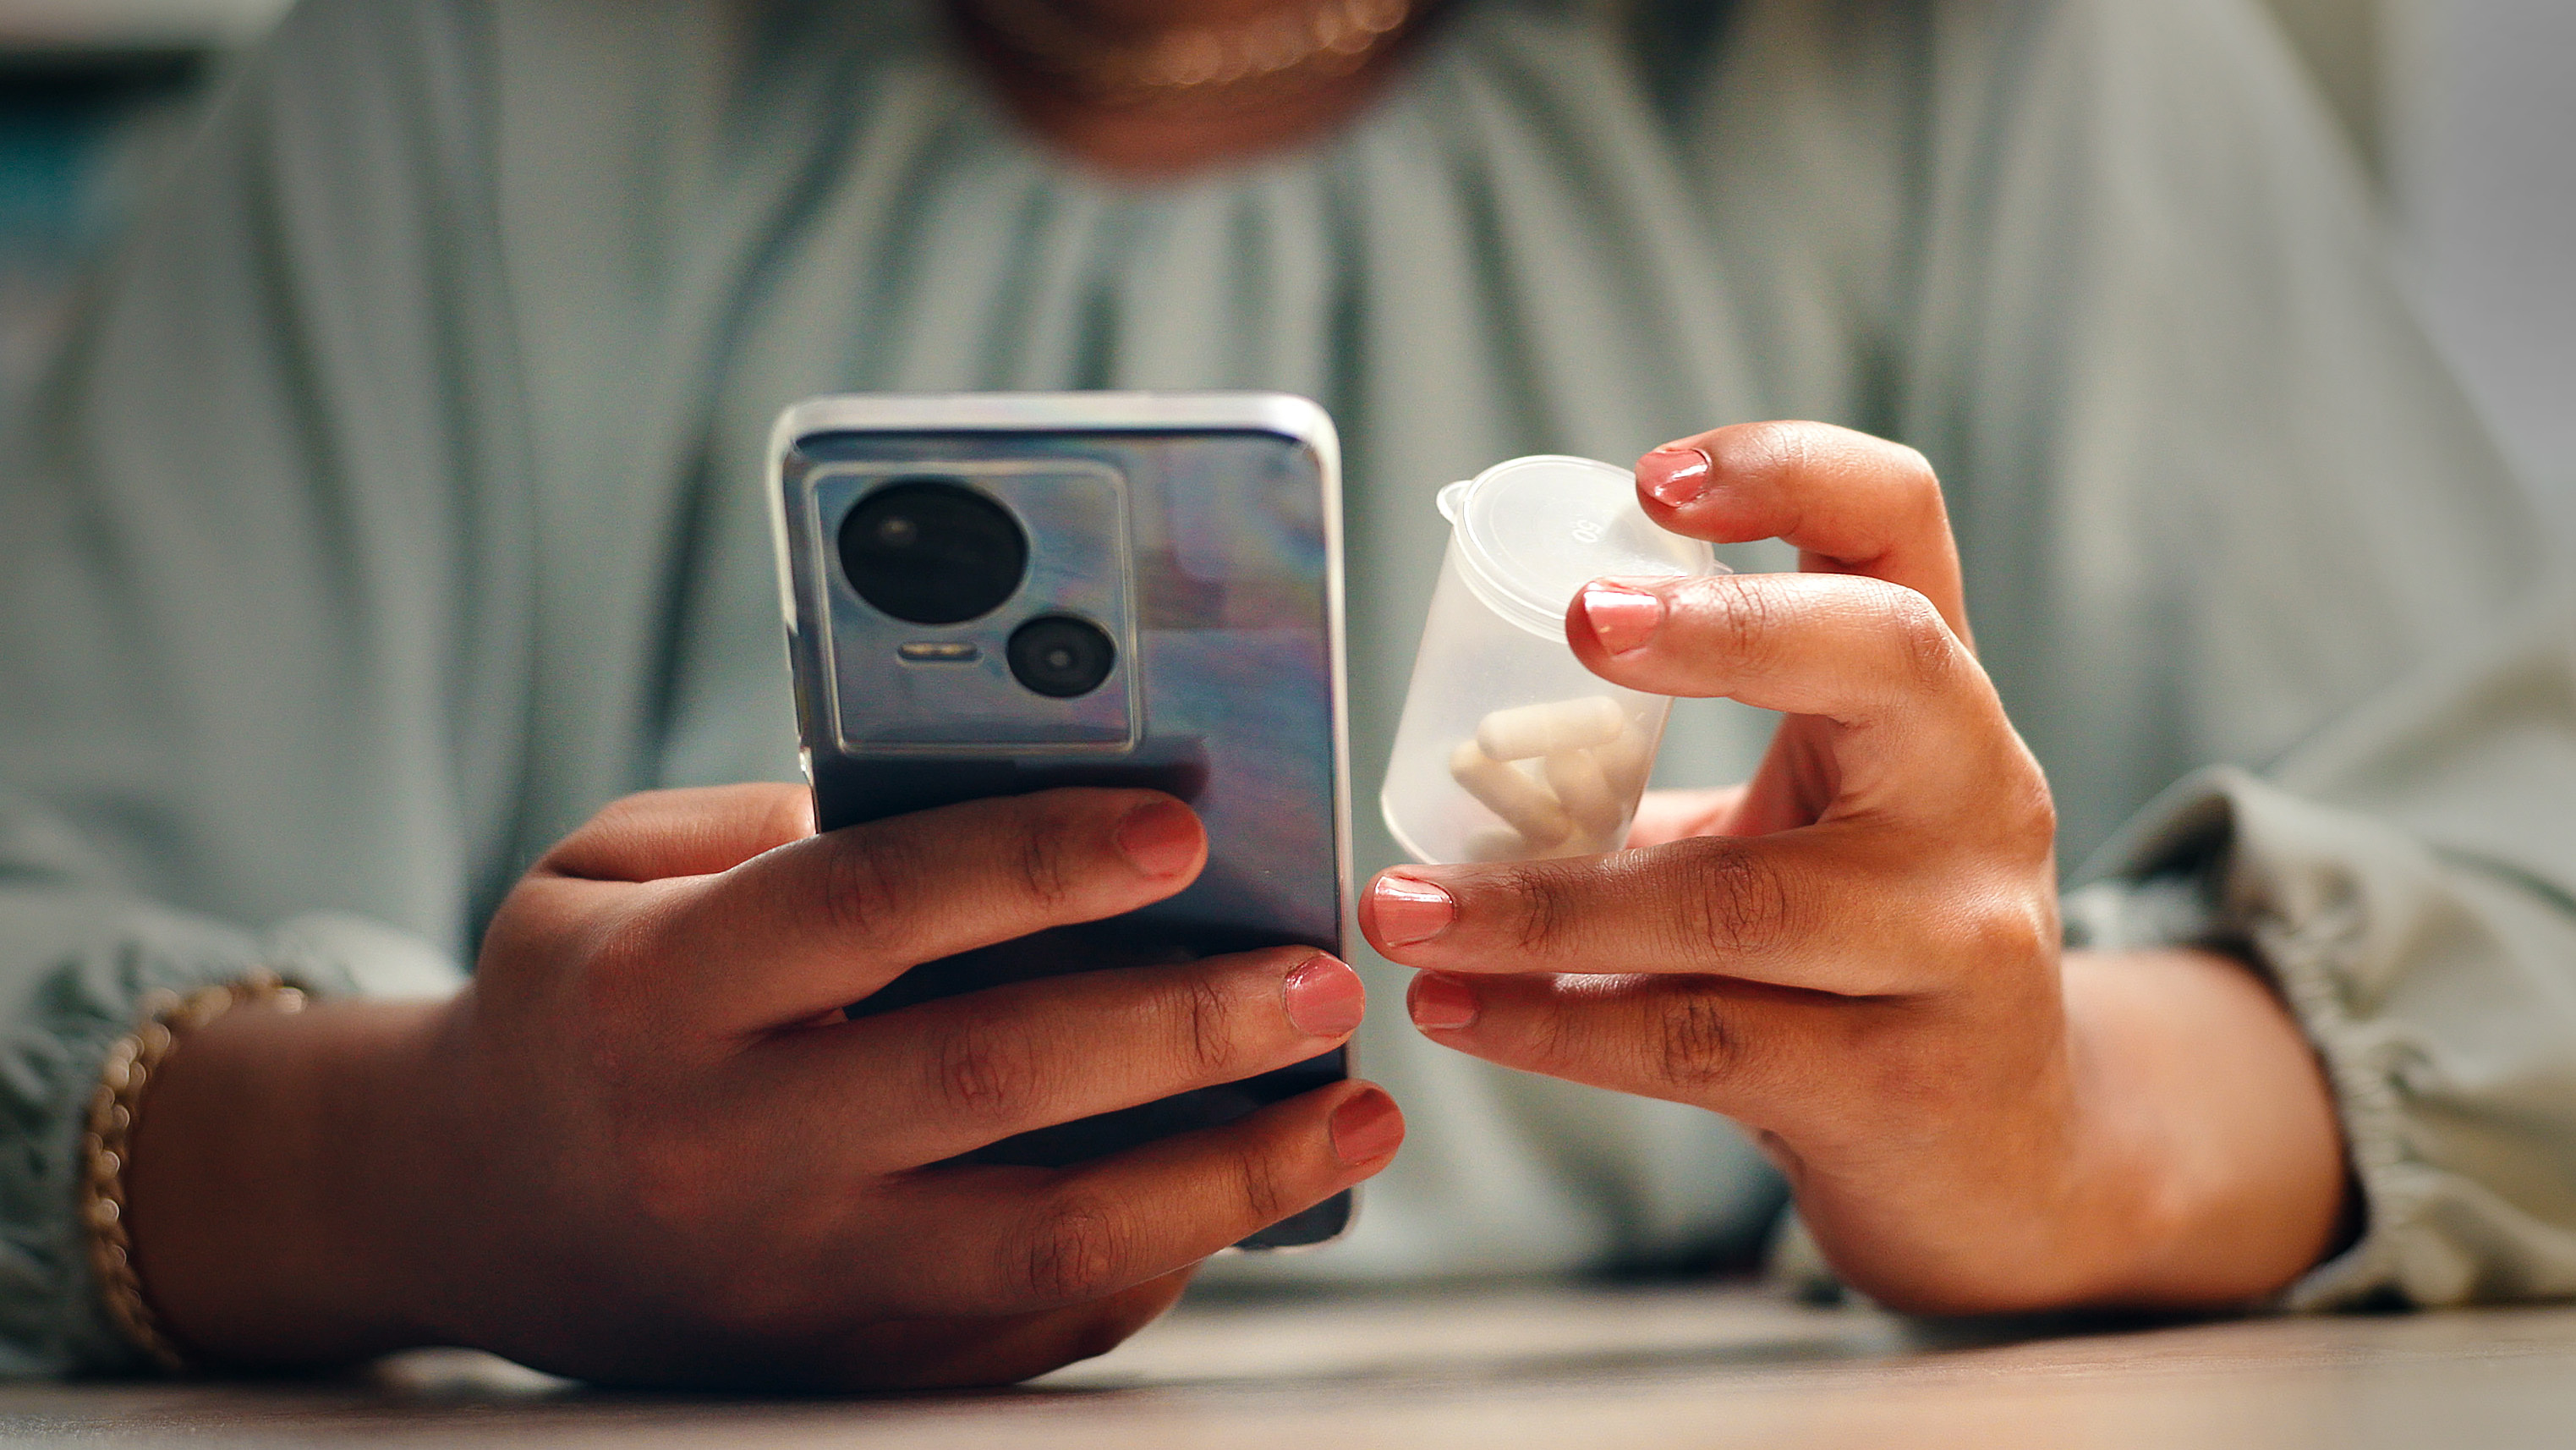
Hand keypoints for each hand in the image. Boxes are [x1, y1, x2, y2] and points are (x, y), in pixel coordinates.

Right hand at [127, 785, 1398, 1387]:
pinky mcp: (856, 1365)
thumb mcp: (612, 874)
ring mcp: (798, 1280)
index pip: (867, 910)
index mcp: (660, 993)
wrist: (472, 1214)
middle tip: (1323, 970)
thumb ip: (773, 822)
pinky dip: (1169, 1250)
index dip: (1030, 863)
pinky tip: (1258, 1182)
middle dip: (1182, 1022)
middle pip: (986, 1077)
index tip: (1184, 825)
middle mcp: (727, 1147)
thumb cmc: (580, 1003)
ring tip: (1358, 1106)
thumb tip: (995, 789)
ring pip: (1045, 1240)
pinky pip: (1042, 1322)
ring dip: (1227, 1172)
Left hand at [1360, 422, 2345, 1311]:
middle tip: (1575, 618)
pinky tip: (1456, 1011)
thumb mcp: (1804, 824)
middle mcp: (1977, 794)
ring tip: (1401, 906)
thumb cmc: (1858, 956)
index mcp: (1934, 699)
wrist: (1999, 1158)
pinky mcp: (1907, 1080)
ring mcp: (1962, 940)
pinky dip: (1558, 1025)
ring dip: (1544, 904)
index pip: (1901, 526)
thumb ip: (1665, 772)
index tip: (1652, 476)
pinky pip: (1706, 1044)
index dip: (1791, 469)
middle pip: (1884, 655)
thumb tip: (1458, 756)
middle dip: (1725, 627)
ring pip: (1741, 898)